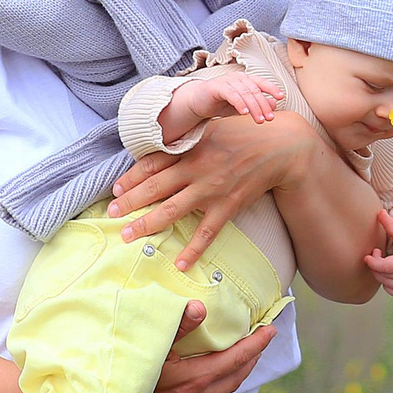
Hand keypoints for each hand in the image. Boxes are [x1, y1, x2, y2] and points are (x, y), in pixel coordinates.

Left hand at [111, 111, 313, 268]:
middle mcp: (196, 168)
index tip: (116, 188)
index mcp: (190, 148)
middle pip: (155, 188)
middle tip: (110, 214)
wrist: (281, 146)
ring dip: (147, 224)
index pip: (152, 163)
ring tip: (128, 236)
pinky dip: (193, 250)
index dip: (131, 177)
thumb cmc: (245, 134)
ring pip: (172, 210)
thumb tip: (164, 146)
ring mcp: (211, 189)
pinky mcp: (228, 206)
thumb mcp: (212, 128)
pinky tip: (181, 264)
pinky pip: (206, 232)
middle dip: (130, 202)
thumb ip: (188, 140)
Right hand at [130, 303, 277, 392]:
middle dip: (251, 357)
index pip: (237, 359)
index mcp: (195, 380)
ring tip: (236, 359)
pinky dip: (207, 392)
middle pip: (235, 376)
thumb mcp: (148, 350)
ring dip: (229, 375)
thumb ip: (176, 328)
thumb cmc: (124, 379)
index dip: (257, 343)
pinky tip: (201, 384)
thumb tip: (200, 307)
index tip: (271, 330)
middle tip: (261, 341)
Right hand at [179, 69, 281, 126]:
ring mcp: (226, 81)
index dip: (272, 88)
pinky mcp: (216, 87)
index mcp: (245, 79)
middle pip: (254, 90)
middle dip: (263, 105)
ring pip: (244, 92)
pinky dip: (239, 103)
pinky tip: (244, 113)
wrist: (198, 102)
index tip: (281, 97)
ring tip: (259, 120)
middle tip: (269, 118)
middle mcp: (237, 77)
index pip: (261, 82)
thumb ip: (257, 104)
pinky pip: (231, 94)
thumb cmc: (221, 103)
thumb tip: (274, 105)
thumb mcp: (242, 105)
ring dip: (254, 107)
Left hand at [363, 210, 392, 296]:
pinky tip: (389, 273)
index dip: (373, 262)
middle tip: (376, 253)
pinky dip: (387, 284)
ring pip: (386, 284)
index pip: (385, 267)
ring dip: (380, 273)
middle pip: (383, 276)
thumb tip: (379, 212)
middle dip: (375, 265)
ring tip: (383, 261)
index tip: (367, 255)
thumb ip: (390, 225)